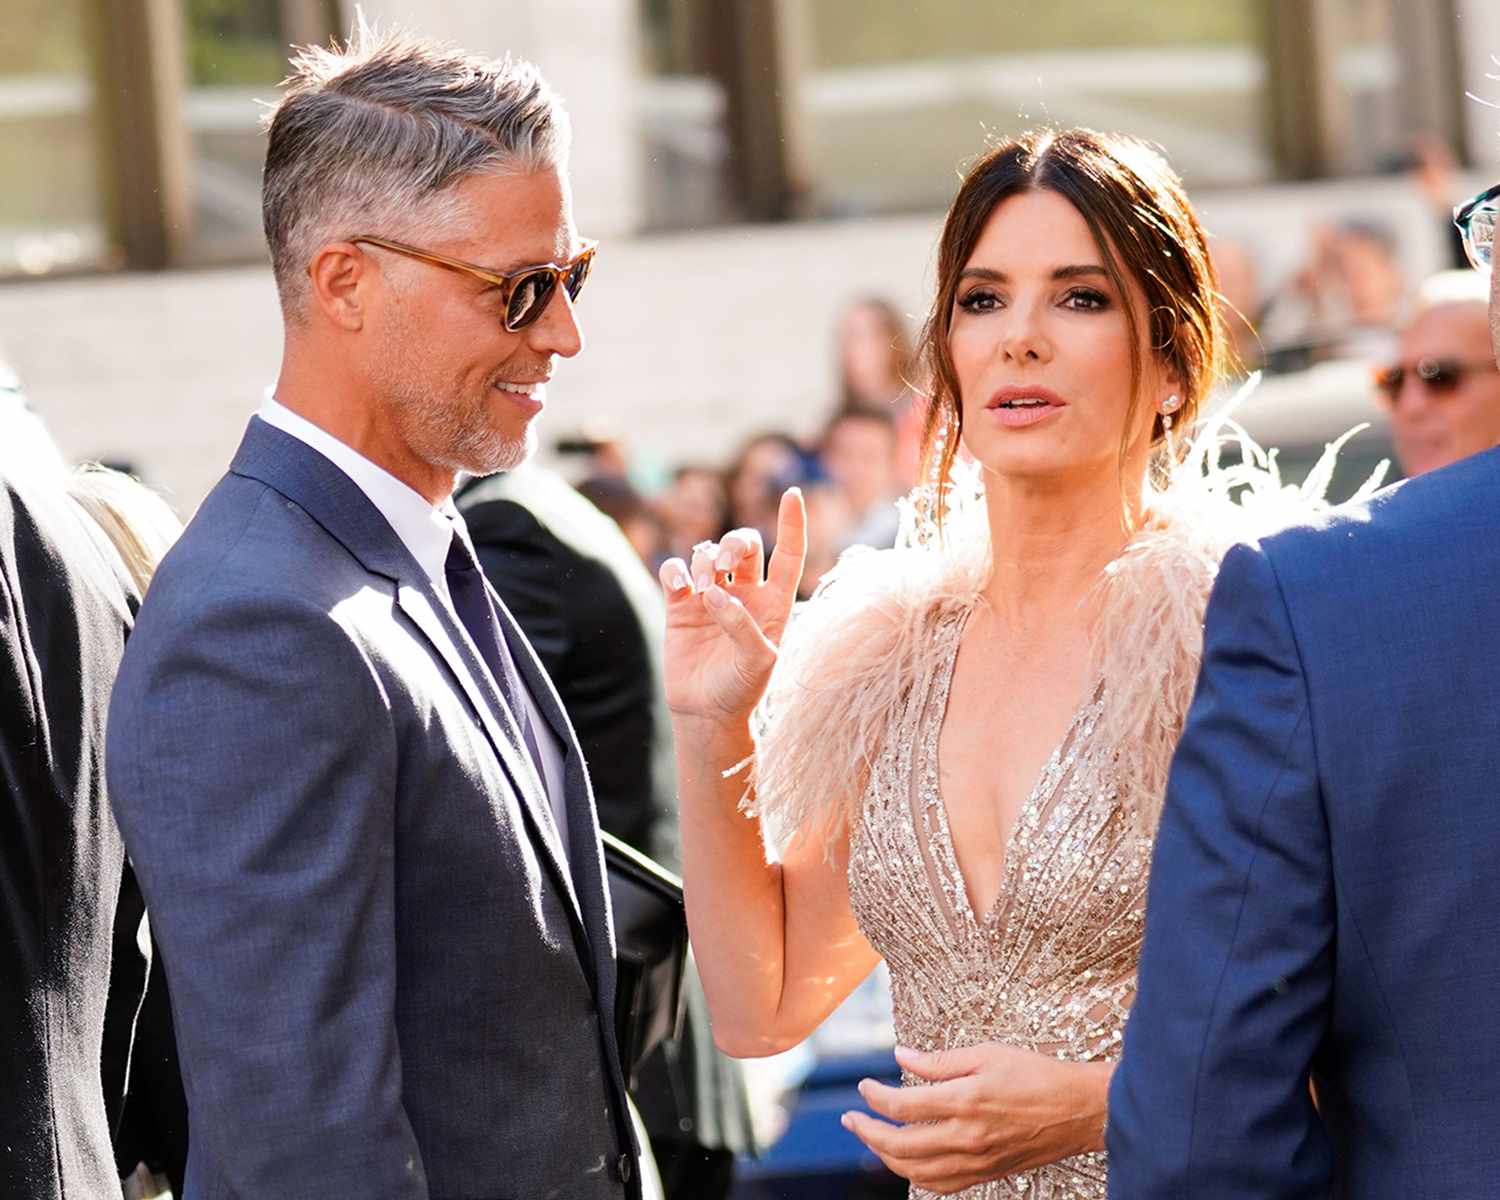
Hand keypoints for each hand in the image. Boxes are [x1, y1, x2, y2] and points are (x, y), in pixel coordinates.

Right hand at [658, 489, 806, 727]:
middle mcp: (744, 594)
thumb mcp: (758, 663)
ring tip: (700, 587)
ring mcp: (710, 597)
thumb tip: (716, 594)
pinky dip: (675, 570)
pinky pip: (675, 571)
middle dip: (733, 543)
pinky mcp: (680, 606)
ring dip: (704, 561)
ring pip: (707, 554)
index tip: (791, 495)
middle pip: (744, 545)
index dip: (792, 524)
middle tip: (723, 563)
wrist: (705, 713)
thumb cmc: (741, 690)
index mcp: (774, 603)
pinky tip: (679, 585)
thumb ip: (743, 627)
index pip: (788, 554)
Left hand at [841, 1043, 1110, 1194]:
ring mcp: (977, 1161)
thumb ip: (939, 1061)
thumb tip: (900, 1057)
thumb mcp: (986, 1053)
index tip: (863, 1086)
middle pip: (901, 1145)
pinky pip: (943, 1185)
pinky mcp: (988, 1173)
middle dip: (868, 1133)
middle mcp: (967, 1137)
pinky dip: (917, 1177)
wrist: (1079, 1110)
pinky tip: (906, 1163)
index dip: (875, 1097)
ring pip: (917, 1172)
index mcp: (965, 1101)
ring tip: (871, 1140)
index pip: (903, 1106)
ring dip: (886, 1158)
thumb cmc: (1036, 1074)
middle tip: (851, 1119)